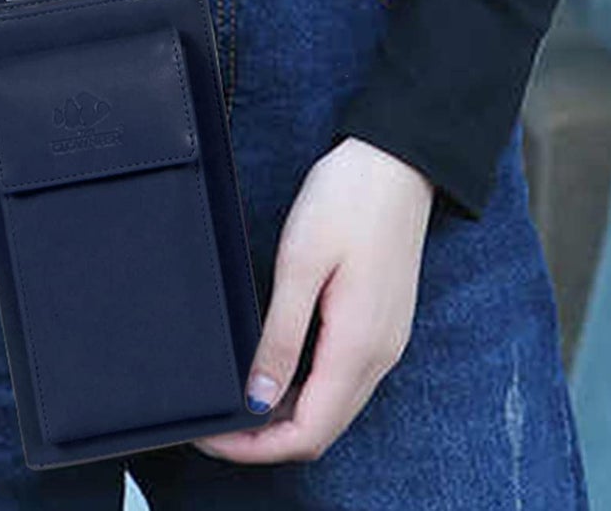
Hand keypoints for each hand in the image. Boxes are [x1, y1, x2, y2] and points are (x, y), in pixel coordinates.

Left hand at [192, 137, 434, 464]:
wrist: (397, 160)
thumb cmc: (349, 199)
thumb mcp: (300, 262)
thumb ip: (280, 337)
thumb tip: (259, 401)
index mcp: (358, 346)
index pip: (308, 433)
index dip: (257, 448)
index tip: (213, 436)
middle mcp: (379, 356)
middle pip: (321, 429)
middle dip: (266, 440)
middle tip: (216, 423)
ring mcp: (384, 341)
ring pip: (333, 407)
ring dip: (286, 417)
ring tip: (238, 400)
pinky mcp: (381, 324)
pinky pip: (343, 379)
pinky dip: (307, 391)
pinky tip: (275, 371)